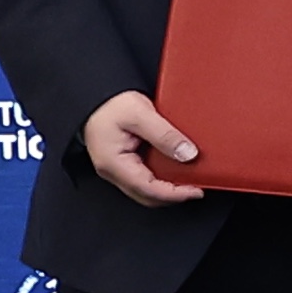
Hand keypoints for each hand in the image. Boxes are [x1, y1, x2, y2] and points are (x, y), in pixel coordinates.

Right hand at [86, 90, 204, 206]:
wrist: (95, 96)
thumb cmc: (108, 104)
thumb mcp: (140, 113)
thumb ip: (164, 135)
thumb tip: (187, 154)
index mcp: (114, 163)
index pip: (148, 190)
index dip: (175, 194)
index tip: (196, 190)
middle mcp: (113, 171)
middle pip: (147, 196)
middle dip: (174, 195)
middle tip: (196, 187)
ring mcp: (117, 169)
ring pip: (146, 190)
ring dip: (168, 187)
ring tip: (189, 178)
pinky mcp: (123, 163)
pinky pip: (144, 178)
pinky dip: (161, 177)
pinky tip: (174, 169)